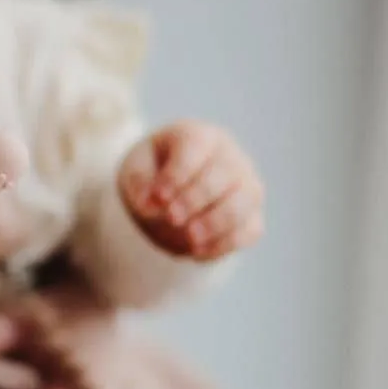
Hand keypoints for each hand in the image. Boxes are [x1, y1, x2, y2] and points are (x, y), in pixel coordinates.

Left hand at [118, 119, 263, 259]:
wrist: (169, 194)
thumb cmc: (153, 174)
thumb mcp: (136, 171)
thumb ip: (139, 183)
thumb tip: (152, 205)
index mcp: (198, 135)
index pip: (195, 145)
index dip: (178, 173)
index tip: (159, 197)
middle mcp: (229, 156)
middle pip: (223, 173)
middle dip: (197, 199)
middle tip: (172, 218)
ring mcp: (246, 185)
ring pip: (245, 200)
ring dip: (218, 222)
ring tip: (191, 238)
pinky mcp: (251, 216)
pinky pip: (249, 230)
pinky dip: (226, 244)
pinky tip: (198, 253)